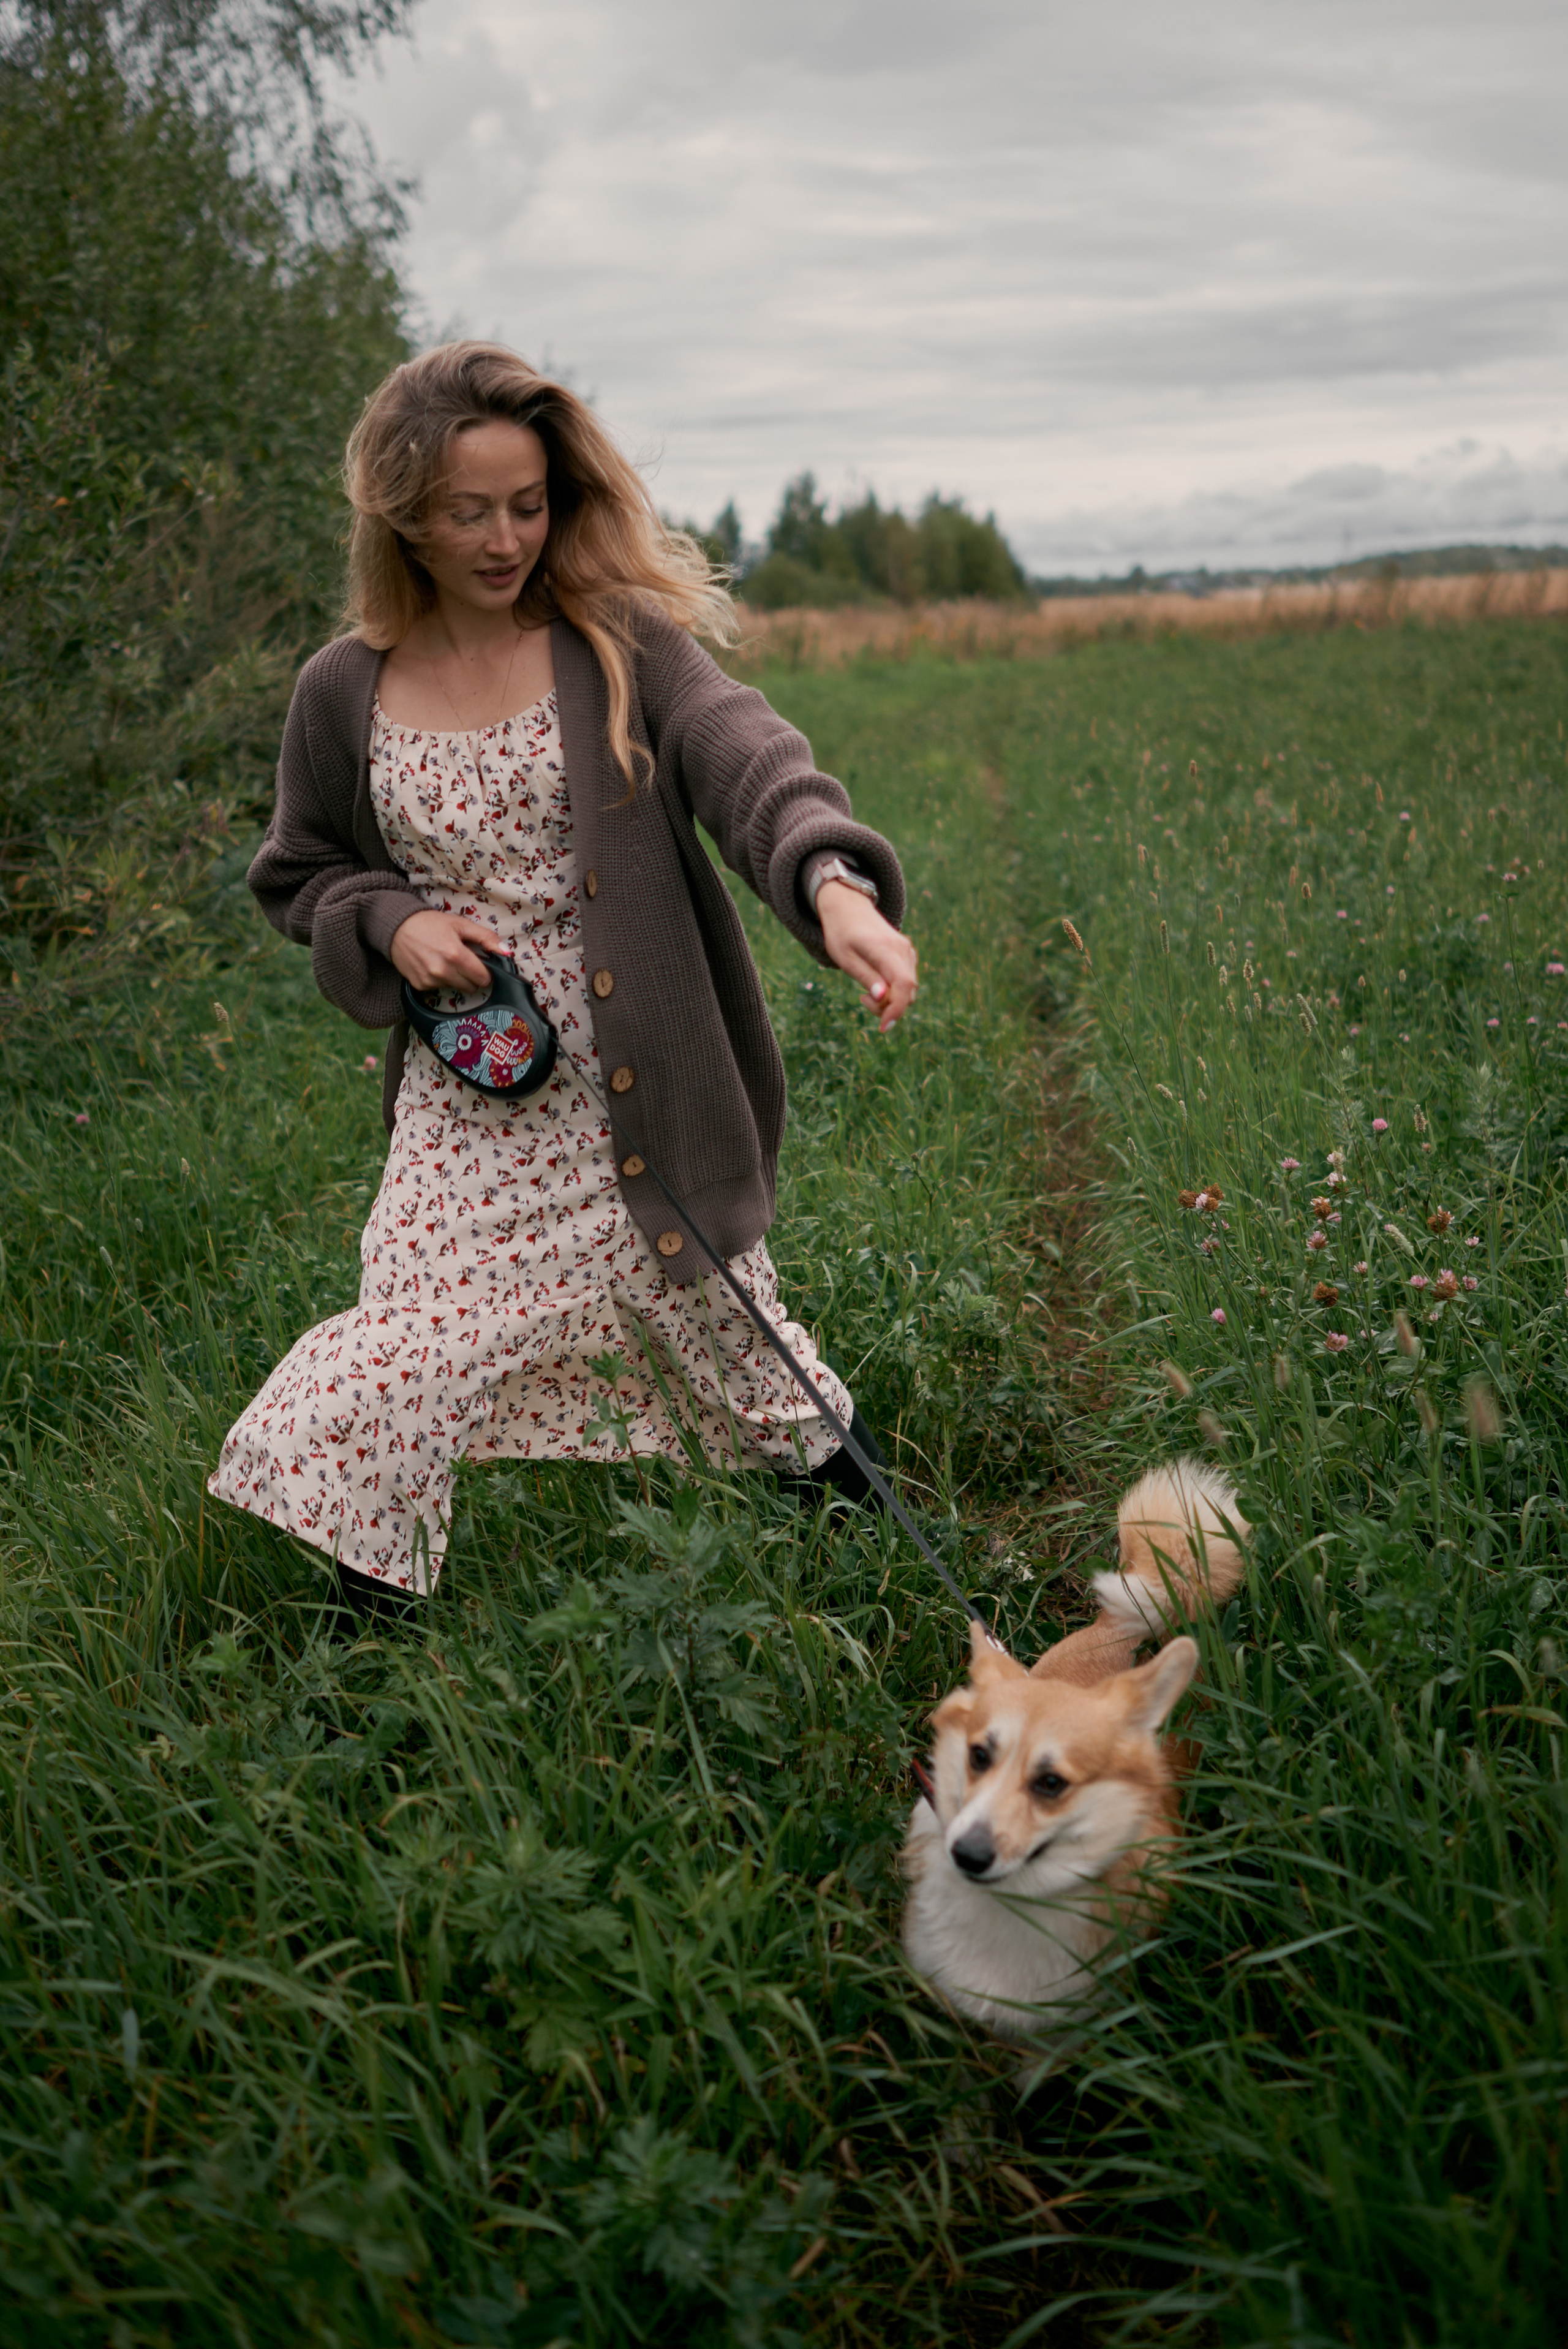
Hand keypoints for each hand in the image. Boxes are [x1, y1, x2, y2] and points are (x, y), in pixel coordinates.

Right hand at [389, 909, 506, 993]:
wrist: (397, 928)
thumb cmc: (430, 924)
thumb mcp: (460, 924)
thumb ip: (486, 938)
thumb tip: (506, 952)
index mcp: (456, 955)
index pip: (483, 978)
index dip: (485, 971)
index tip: (480, 964)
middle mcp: (443, 971)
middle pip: (472, 987)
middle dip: (472, 976)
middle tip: (463, 961)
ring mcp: (430, 980)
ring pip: (456, 988)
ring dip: (456, 978)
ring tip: (445, 960)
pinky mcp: (420, 985)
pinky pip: (439, 988)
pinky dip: (440, 979)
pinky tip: (433, 964)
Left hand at [817, 882, 917, 1031]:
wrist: (848, 907)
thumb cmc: (841, 933)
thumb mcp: (845, 958)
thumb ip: (866, 978)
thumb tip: (883, 999)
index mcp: (884, 948)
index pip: (903, 984)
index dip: (897, 1009)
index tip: (882, 1027)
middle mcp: (902, 949)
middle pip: (908, 991)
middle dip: (888, 1006)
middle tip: (862, 999)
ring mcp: (907, 950)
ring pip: (909, 988)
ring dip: (890, 999)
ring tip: (865, 992)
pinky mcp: (907, 954)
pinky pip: (906, 980)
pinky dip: (893, 990)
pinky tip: (875, 984)